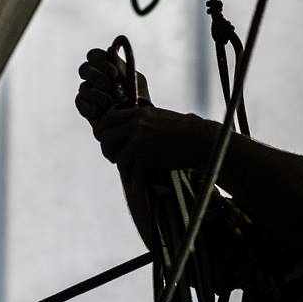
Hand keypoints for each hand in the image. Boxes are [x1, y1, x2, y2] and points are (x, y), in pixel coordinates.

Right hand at [74, 48, 150, 126]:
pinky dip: (88, 105)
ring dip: (95, 93)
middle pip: (84, 68)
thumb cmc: (140, 100)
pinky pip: (79, 101)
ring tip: (109, 103)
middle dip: (95, 75)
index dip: (100, 60)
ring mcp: (89, 93)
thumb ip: (122, 66)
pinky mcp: (85, 108)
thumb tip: (112, 48)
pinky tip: (100, 112)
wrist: (139, 124)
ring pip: (83, 87)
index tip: (114, 73)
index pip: (94, 56)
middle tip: (107, 84)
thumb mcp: (135, 81)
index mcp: (107, 67)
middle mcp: (95, 78)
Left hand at [92, 105, 216, 172]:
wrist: (200, 140)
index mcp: (139, 113)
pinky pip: (134, 173)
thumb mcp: (159, 116)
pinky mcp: (148, 157)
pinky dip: (136, 183)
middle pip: (106, 138)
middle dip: (107, 150)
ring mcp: (141, 141)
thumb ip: (142, 120)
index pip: (109, 117)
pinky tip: (138, 188)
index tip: (103, 138)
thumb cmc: (184, 130)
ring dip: (122, 168)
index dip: (102, 129)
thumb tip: (126, 128)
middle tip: (113, 157)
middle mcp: (136, 125)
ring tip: (128, 174)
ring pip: (118, 158)